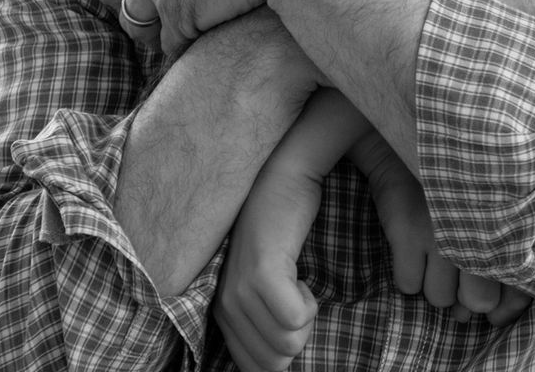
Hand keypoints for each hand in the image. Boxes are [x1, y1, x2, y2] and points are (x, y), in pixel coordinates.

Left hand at [216, 165, 324, 370]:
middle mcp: (226, 307)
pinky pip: (294, 320)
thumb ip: (269, 326)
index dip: (286, 349)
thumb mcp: (270, 288)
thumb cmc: (285, 236)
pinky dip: (308, 303)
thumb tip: (283, 363)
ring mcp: (240, 290)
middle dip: (299, 337)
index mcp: (226, 315)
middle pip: (275, 363)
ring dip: (306, 316)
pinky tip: (300, 276)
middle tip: (296, 297)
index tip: (289, 314)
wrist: (283, 182)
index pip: (256, 370)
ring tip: (296, 282)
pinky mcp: (261, 273)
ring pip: (288, 344)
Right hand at [348, 130, 532, 326]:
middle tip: (456, 271)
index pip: (520, 286)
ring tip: (431, 253)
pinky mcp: (406, 231)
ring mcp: (441, 232)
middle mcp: (479, 229)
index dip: (506, 304)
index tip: (496, 305)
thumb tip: (494, 314)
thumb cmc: (457, 180)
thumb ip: (503, 254)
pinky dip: (408, 275)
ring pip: (440, 298)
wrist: (405, 142)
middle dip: (467, 295)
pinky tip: (411, 249)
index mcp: (507, 221)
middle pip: (479, 301)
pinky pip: (408, 285)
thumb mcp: (492, 203)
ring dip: (435, 285)